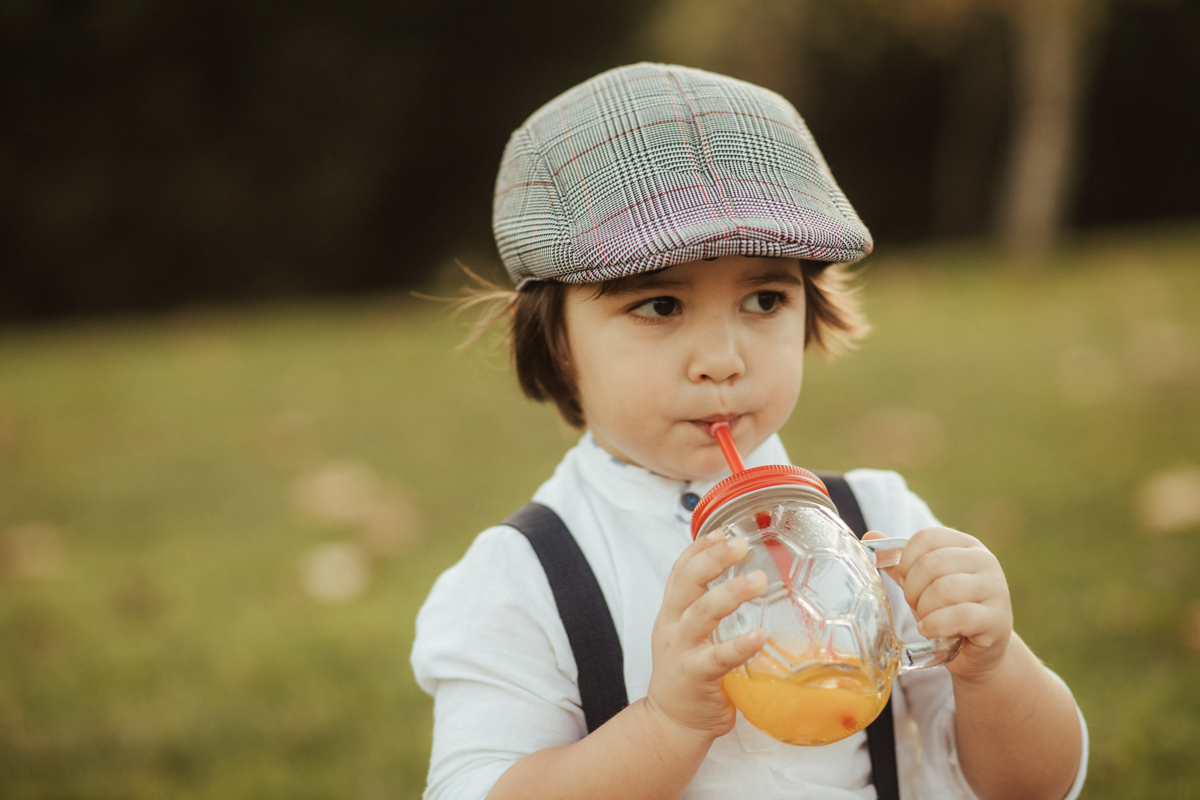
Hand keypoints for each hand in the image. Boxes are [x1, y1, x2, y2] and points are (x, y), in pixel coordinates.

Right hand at [645, 531, 766, 739]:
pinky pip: (717, 658)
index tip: (722, 530)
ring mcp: (682, 650)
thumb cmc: (692, 674)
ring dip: (729, 593)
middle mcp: (673, 626)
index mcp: (673, 612)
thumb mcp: (691, 635)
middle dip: (712, 559)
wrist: (672, 721)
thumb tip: (750, 579)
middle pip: (687, 583)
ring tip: (757, 580)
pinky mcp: (695, 676)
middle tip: (740, 543)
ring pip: (701, 613)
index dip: (699, 548)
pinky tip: (758, 636)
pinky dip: (738, 645)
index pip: (680, 571)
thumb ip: (710, 611)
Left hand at [864, 527, 1012, 681]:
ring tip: (926, 620)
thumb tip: (869, 536)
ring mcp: (995, 589)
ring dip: (924, 610)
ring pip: (944, 590)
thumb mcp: (922, 583)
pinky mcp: (997, 619)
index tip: (907, 582)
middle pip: (932, 564)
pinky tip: (929, 631)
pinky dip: (935, 625)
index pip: (926, 537)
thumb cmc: (947, 610)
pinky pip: (959, 616)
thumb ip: (899, 560)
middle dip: (913, 590)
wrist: (978, 652)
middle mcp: (985, 560)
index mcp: (966, 545)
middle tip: (916, 606)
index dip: (906, 562)